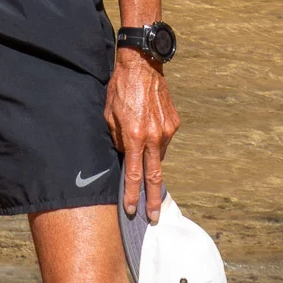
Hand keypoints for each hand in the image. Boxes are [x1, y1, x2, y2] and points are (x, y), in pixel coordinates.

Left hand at [104, 48, 178, 220]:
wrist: (142, 65)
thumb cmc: (120, 89)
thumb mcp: (109, 115)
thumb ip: (116, 139)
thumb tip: (124, 157)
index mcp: (134, 136)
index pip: (134, 174)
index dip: (132, 194)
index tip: (132, 210)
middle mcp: (153, 136)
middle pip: (154, 176)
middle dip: (153, 199)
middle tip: (154, 217)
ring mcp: (166, 130)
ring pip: (158, 155)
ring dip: (150, 161)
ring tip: (142, 152)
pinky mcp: (173, 122)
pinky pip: (163, 140)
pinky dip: (155, 143)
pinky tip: (148, 133)